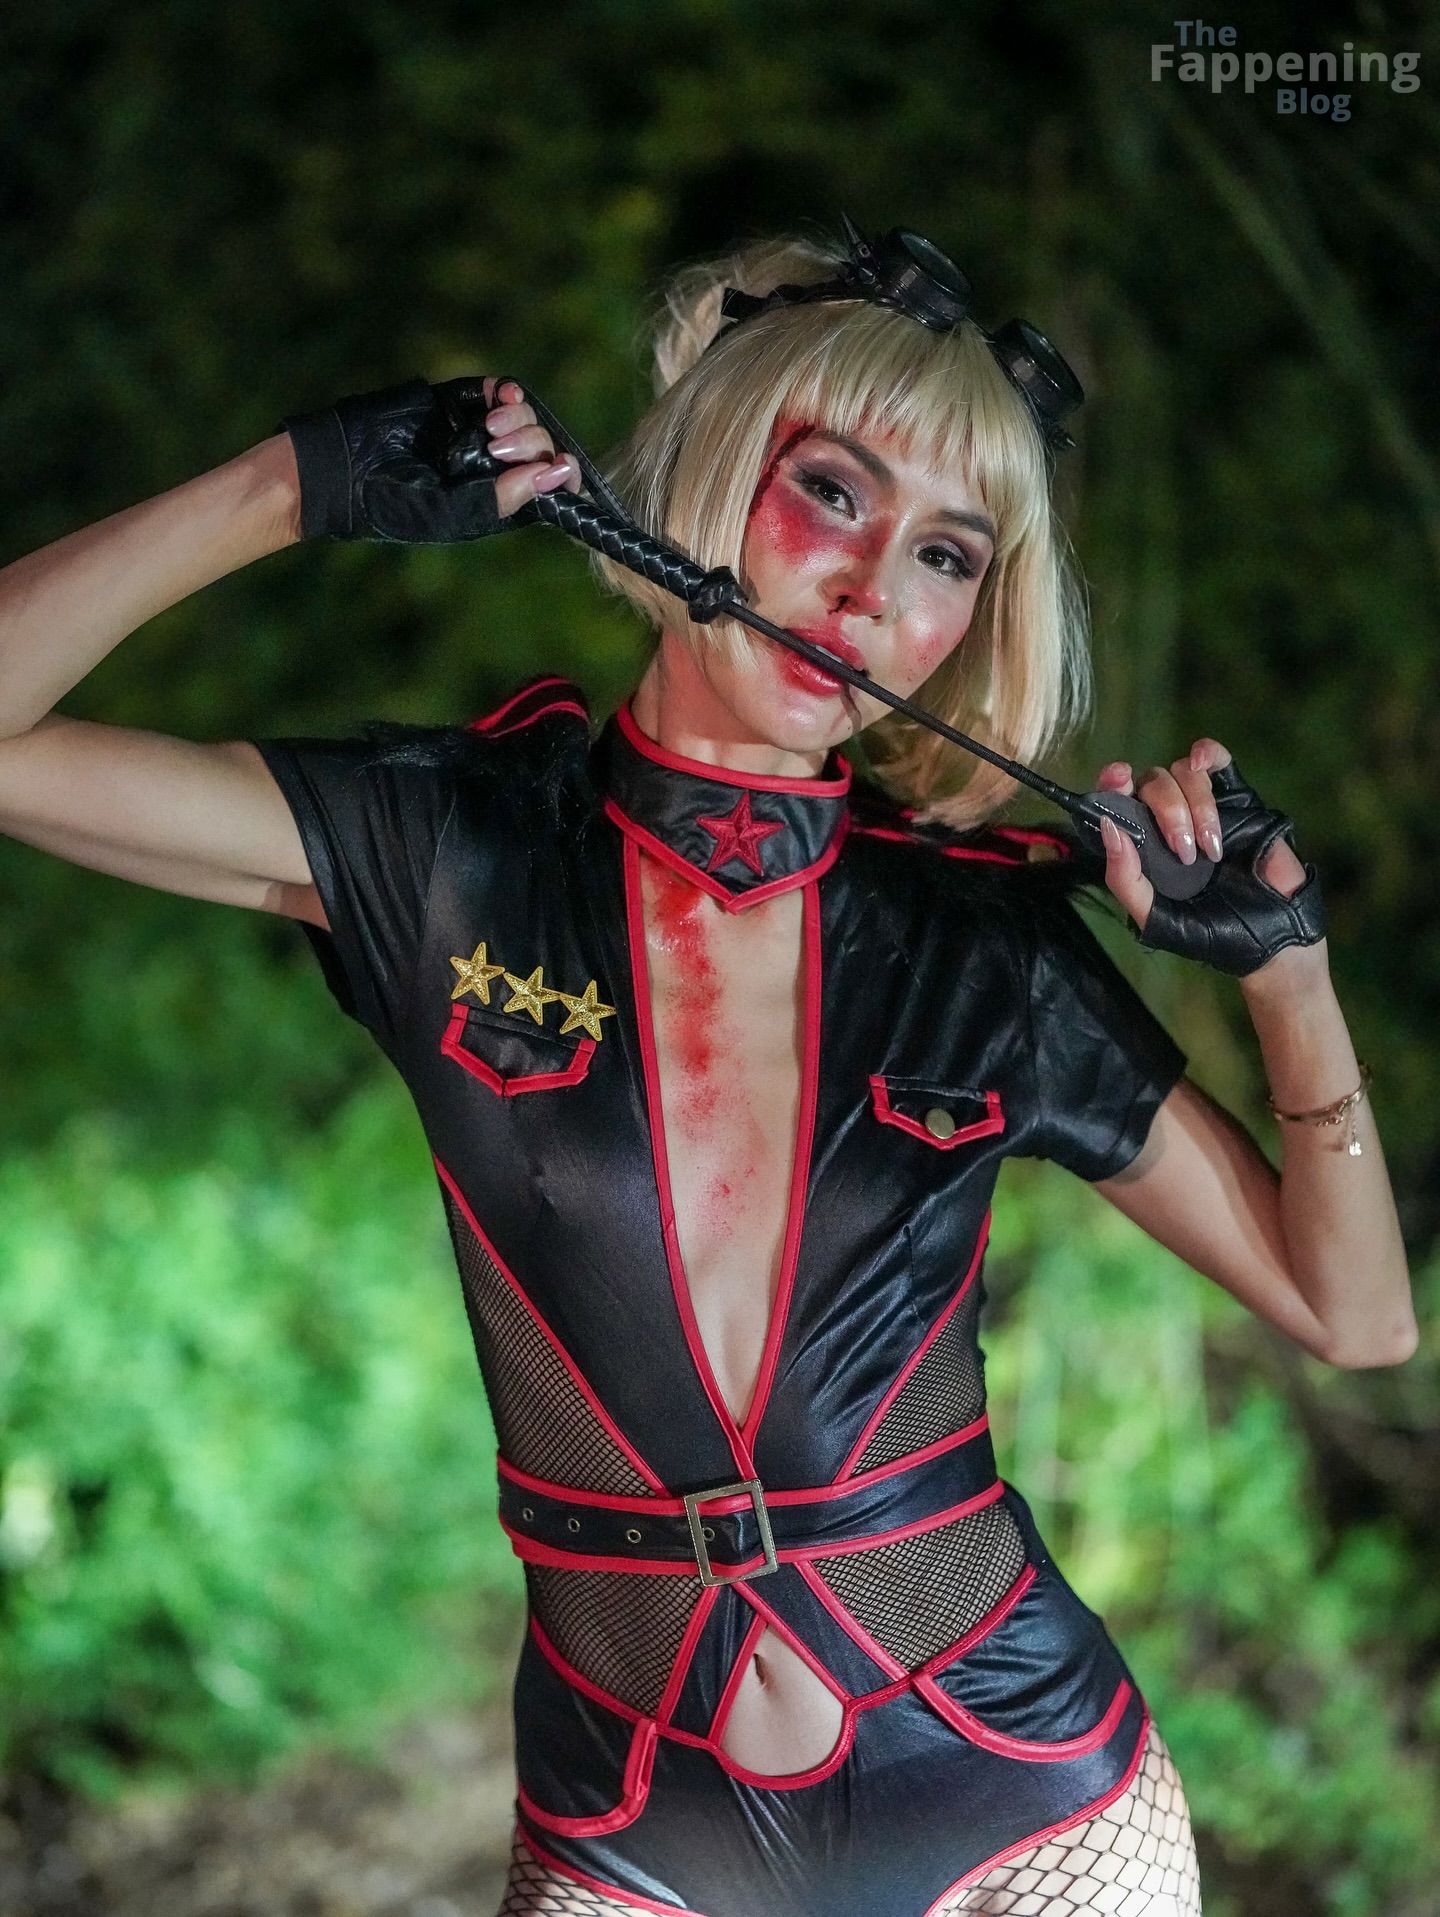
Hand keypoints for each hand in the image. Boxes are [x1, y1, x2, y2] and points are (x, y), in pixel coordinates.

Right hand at [278, 375, 578, 542]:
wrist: (342, 465)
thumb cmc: (391, 504)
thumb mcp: (449, 513)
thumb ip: (501, 498)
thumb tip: (554, 473)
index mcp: (498, 503)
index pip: (551, 490)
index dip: (564, 475)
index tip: (558, 465)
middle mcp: (496, 470)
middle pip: (543, 450)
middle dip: (531, 444)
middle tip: (495, 446)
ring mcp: (481, 434)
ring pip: (529, 419)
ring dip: (519, 418)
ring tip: (486, 426)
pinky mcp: (461, 403)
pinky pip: (502, 391)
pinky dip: (508, 392)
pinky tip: (499, 398)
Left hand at [1094, 739, 1326, 978]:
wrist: (1272, 936)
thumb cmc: (1211, 934)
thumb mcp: (1157, 918)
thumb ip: (1126, 879)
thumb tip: (1109, 829)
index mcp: (1141, 847)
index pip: (1115, 804)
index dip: (1110, 785)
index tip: (1118, 780)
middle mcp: (1165, 821)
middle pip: (1150, 784)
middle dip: (1166, 812)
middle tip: (1185, 852)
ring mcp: (1200, 806)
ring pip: (1182, 772)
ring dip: (1195, 805)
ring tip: (1211, 848)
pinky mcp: (1237, 798)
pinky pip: (1216, 760)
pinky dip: (1207, 753)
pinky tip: (1203, 763)